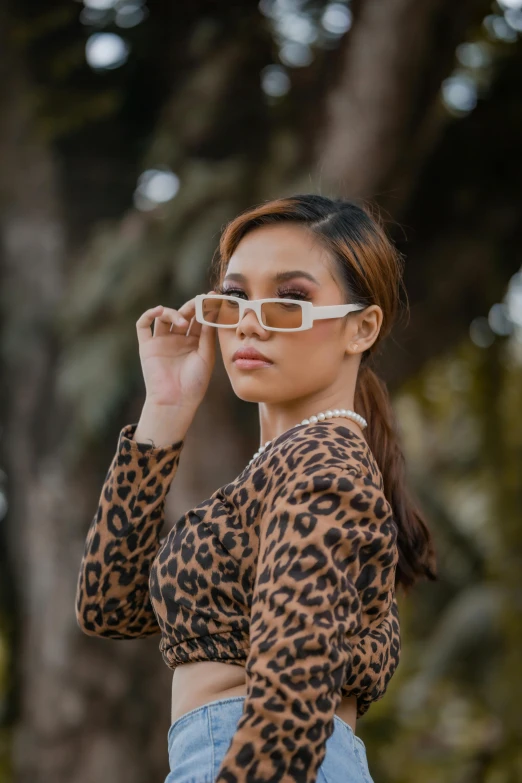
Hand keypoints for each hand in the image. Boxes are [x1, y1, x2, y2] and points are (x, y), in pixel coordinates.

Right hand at [135, 292, 216, 409]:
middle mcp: (177, 339)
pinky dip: (149, 314)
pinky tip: (159, 311)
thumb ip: (207, 334)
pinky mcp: (147, 346)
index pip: (198, 319)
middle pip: (182, 315)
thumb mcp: (206, 356)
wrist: (176, 401)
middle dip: (191, 307)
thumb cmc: (194, 382)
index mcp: (194, 342)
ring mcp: (161, 341)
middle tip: (198, 301)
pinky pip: (143, 325)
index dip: (204, 308)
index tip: (213, 296)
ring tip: (183, 321)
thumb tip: (212, 310)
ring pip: (164, 317)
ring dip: (173, 312)